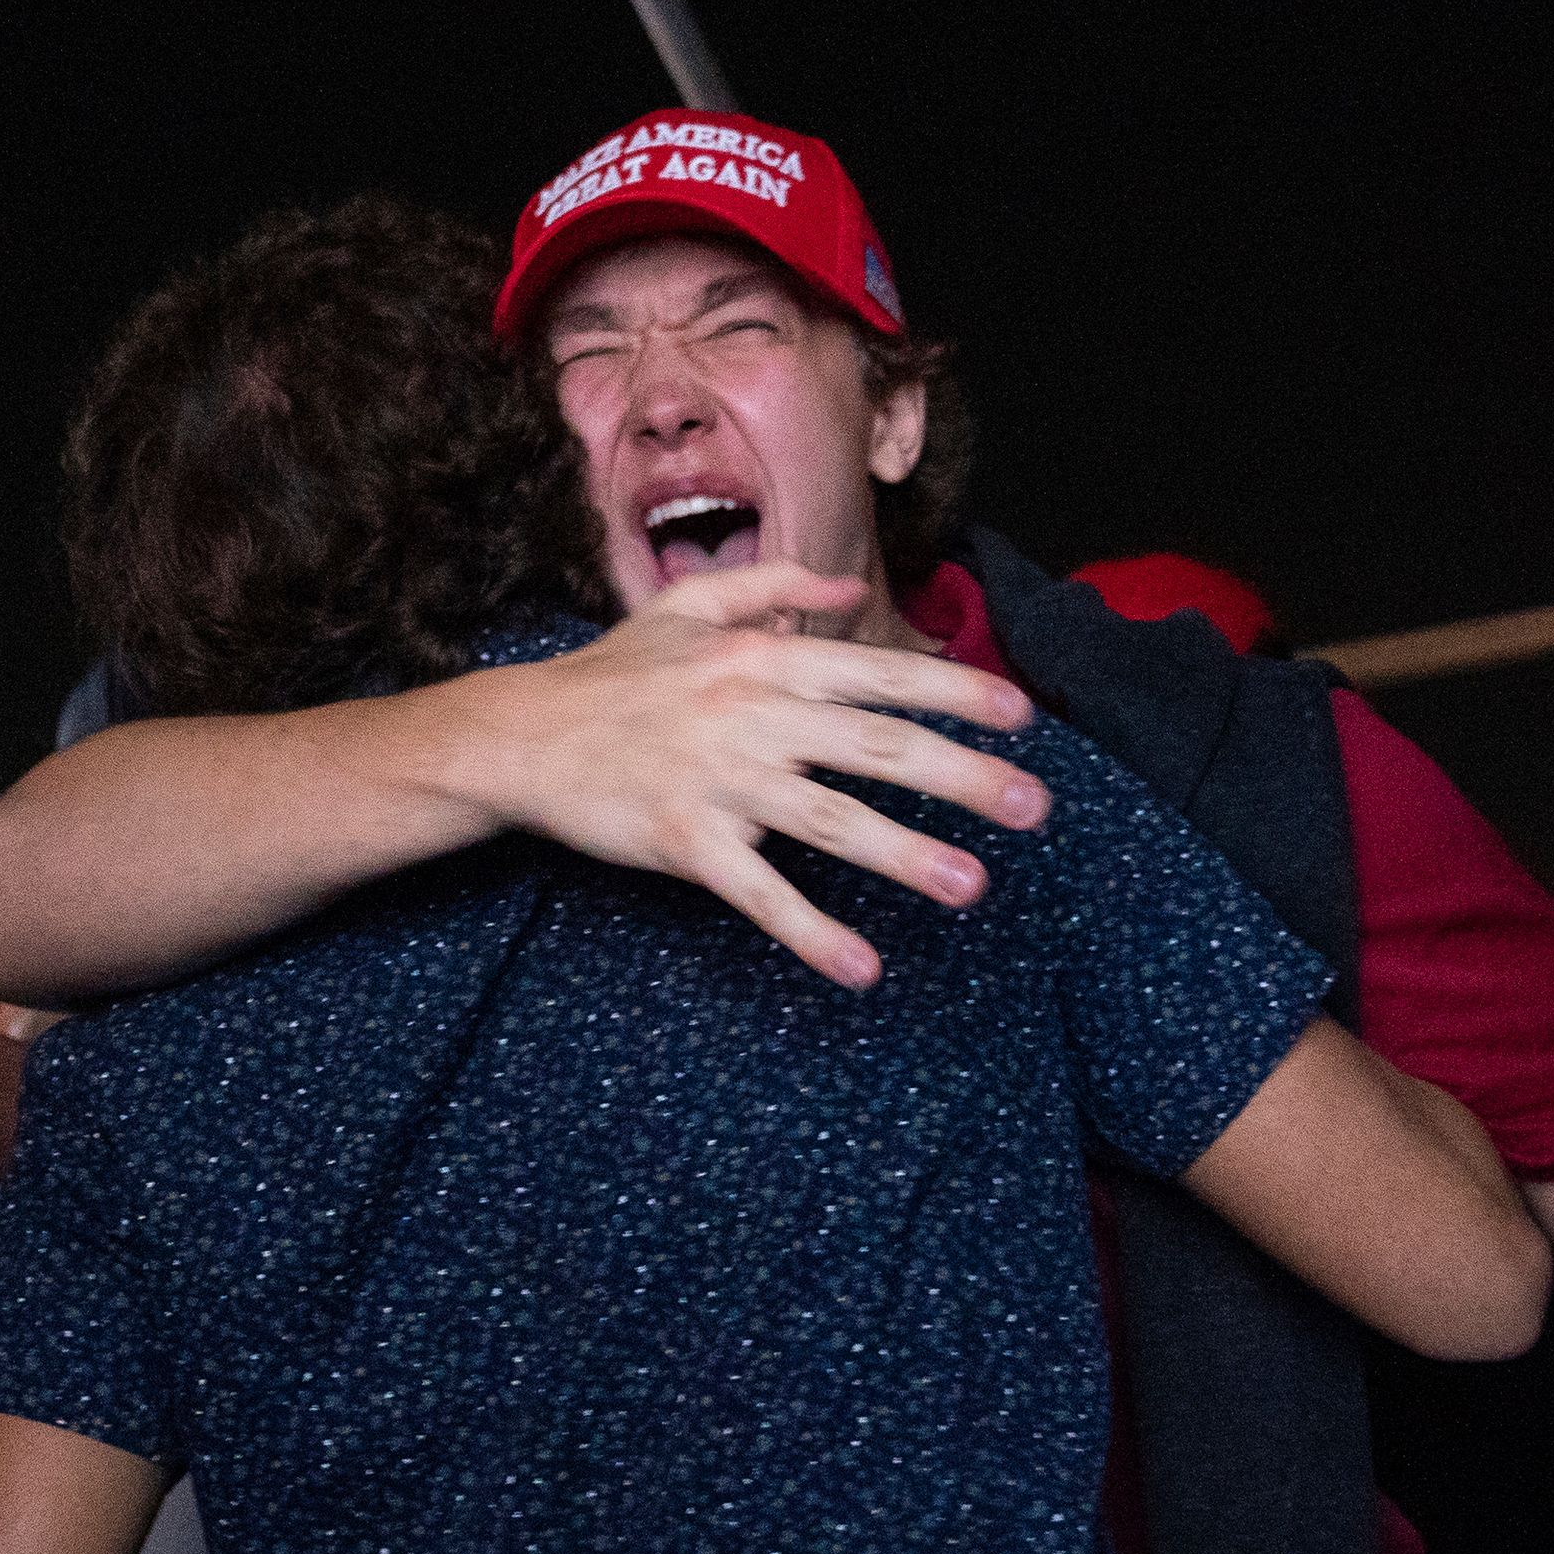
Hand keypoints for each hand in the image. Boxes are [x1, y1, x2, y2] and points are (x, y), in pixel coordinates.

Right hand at [471, 562, 1046, 989]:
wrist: (518, 734)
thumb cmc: (609, 673)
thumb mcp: (685, 606)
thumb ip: (772, 585)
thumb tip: (848, 587)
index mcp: (763, 659)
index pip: (878, 675)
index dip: (955, 694)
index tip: (1021, 717)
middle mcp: (752, 714)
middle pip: (877, 748)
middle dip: (964, 775)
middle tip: (1035, 808)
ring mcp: (719, 781)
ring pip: (831, 821)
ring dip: (906, 856)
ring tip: (971, 886)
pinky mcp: (683, 841)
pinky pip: (759, 893)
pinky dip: (810, 931)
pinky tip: (861, 968)